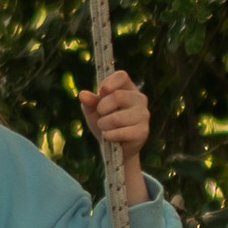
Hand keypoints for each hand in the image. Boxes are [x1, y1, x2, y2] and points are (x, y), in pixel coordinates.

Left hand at [79, 69, 150, 204]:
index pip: (121, 76)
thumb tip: (83, 94)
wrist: (117, 152)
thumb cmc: (105, 127)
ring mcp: (144, 116)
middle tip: (100, 119)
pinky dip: (114, 135)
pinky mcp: (144, 132)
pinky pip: (127, 130)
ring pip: (122, 114)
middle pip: (119, 96)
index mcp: (126, 90)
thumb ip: (89, 104)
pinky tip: (109, 138)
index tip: (101, 92)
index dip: (110, 82)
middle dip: (104, 108)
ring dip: (108, 124)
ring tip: (105, 131)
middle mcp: (139, 100)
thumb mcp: (93, 115)